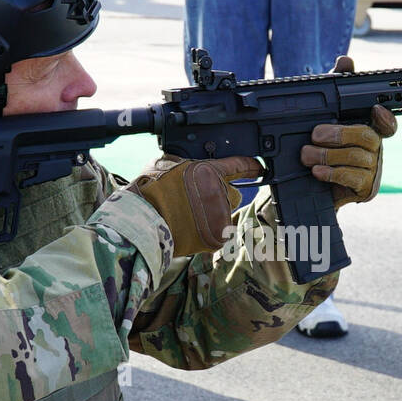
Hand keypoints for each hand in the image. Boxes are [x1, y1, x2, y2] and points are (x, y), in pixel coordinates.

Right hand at [126, 155, 264, 256]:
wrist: (142, 222)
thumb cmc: (149, 191)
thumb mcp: (165, 163)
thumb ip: (185, 163)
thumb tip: (189, 163)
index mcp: (208, 171)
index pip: (238, 166)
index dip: (250, 166)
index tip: (258, 167)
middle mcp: (219, 193)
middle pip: (233, 194)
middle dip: (220, 197)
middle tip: (198, 202)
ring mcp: (220, 216)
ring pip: (224, 214)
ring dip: (212, 215)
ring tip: (187, 217)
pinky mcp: (217, 237)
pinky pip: (217, 232)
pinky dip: (207, 232)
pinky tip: (189, 229)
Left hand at [300, 56, 397, 208]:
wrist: (305, 185)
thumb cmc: (320, 147)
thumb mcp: (323, 116)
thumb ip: (335, 87)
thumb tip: (346, 60)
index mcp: (369, 129)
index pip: (386, 122)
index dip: (385, 117)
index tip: (375, 110)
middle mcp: (374, 148)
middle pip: (366, 135)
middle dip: (338, 133)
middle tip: (314, 134)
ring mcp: (372, 169)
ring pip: (356, 157)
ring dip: (327, 154)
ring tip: (306, 154)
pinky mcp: (365, 189)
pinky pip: (352, 177)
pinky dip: (332, 172)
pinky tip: (317, 171)